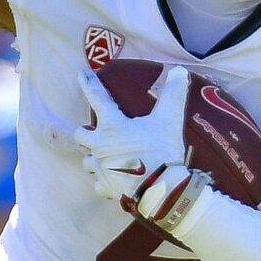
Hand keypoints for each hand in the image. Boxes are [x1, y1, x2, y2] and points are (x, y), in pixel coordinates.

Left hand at [76, 66, 187, 207]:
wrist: (160, 190)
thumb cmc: (161, 152)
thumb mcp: (169, 120)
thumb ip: (173, 94)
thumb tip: (179, 71)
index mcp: (112, 126)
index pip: (97, 98)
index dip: (89, 84)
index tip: (82, 73)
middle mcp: (100, 146)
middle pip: (81, 135)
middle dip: (86, 132)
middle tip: (96, 132)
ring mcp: (101, 169)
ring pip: (87, 161)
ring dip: (93, 157)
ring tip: (104, 157)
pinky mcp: (106, 187)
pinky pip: (98, 184)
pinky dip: (103, 181)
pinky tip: (112, 180)